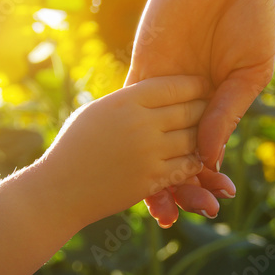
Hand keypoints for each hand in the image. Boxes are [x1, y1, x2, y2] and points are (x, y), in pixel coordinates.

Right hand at [38, 75, 208, 226]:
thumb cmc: (74, 146)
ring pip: (195, 139)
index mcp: (127, 100)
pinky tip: (195, 159)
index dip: (194, 84)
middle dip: (206, 108)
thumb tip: (157, 90)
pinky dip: (195, 162)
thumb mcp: (97, 111)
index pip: (174, 85)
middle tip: (215, 107)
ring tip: (210, 133)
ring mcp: (149, 152)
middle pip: (191, 110)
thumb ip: (128, 100)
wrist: (59, 190)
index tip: (204, 84)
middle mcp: (142, 123)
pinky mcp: (152, 179)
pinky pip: (187, 167)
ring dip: (204, 137)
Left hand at [126, 0, 274, 226]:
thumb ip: (226, 113)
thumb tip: (208, 158)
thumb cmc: (251, 10)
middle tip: (181, 216)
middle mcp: (186, 94)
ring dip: (153, 171)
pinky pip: (134, 106)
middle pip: (174, 149)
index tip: (211, 204)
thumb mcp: (248, 70)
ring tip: (157, 207)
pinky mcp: (143, 63)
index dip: (205, 176)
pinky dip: (136, 137)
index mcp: (216, 95)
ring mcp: (162, 81)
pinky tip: (137, 165)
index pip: (204, 145)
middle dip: (177, 184)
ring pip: (152, 137)